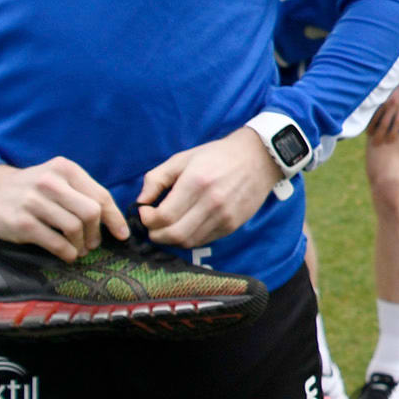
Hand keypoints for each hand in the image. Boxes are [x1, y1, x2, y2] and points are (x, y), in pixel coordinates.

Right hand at [0, 158, 130, 257]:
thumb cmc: (31, 187)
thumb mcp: (57, 179)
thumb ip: (82, 193)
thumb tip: (112, 221)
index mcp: (65, 169)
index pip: (100, 196)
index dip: (114, 218)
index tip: (122, 234)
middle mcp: (50, 182)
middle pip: (90, 213)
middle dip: (96, 233)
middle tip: (93, 243)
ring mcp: (34, 202)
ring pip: (74, 228)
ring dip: (81, 245)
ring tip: (79, 249)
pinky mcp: (22, 223)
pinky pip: (56, 243)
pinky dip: (68, 253)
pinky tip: (68, 254)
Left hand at [137, 127, 284, 247]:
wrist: (258, 158)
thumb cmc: (216, 156)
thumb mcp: (182, 158)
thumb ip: (156, 178)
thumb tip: (141, 201)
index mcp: (196, 182)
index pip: (164, 216)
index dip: (147, 219)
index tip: (145, 211)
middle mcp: (211, 202)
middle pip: (174, 234)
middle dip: (155, 234)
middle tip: (152, 225)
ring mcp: (224, 216)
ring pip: (188, 242)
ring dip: (171, 239)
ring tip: (168, 226)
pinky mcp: (233, 225)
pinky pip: (204, 240)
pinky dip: (189, 237)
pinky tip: (186, 225)